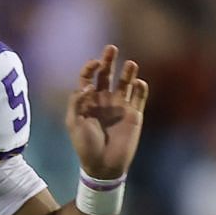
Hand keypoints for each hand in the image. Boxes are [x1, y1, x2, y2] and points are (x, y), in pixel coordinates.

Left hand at [65, 45, 148, 179]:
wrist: (103, 166)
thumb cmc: (85, 146)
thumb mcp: (74, 123)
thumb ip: (77, 102)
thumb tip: (88, 86)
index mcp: (88, 101)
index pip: (88, 78)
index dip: (90, 68)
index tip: (94, 64)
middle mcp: (104, 100)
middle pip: (107, 75)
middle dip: (109, 61)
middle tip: (112, 48)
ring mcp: (120, 107)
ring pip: (125, 83)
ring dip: (128, 72)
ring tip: (131, 64)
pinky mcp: (135, 115)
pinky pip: (139, 97)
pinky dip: (141, 88)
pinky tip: (139, 82)